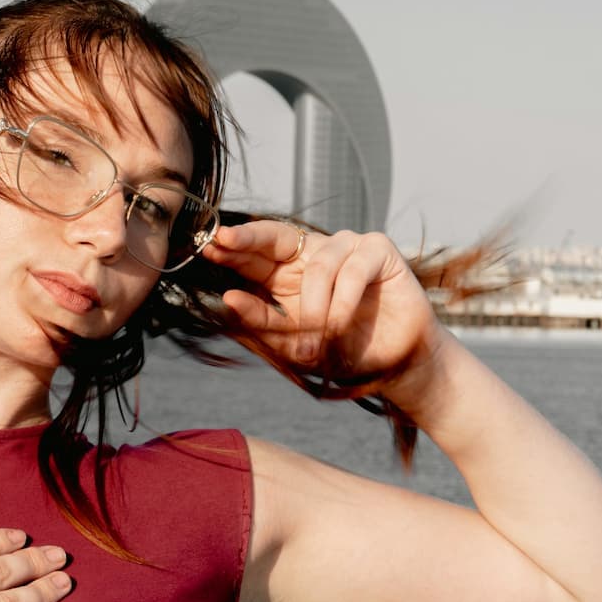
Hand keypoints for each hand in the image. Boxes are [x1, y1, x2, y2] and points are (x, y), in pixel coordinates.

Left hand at [200, 221, 444, 396]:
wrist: (394, 364)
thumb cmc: (341, 350)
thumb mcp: (293, 342)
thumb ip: (263, 321)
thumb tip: (229, 299)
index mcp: (288, 272)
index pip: (255, 253)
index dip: (233, 249)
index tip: (208, 247)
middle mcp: (314, 253)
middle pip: (275, 236)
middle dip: (248, 240)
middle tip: (223, 243)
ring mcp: (346, 248)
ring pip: (316, 268)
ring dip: (314, 310)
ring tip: (314, 344)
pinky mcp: (377, 250)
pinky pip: (351, 271)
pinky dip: (343, 303)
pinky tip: (339, 325)